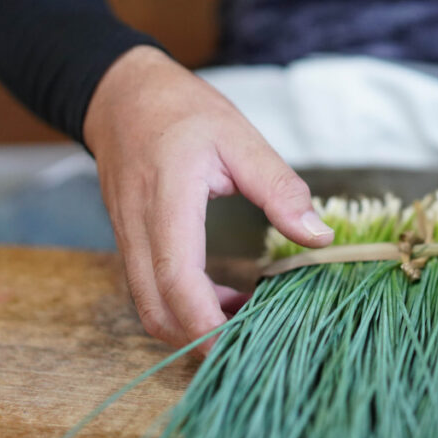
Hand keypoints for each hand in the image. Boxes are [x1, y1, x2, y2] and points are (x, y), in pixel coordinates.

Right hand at [83, 46, 333, 353]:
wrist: (119, 94)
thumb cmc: (181, 110)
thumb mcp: (239, 137)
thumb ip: (279, 188)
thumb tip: (318, 235)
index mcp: (166, 202)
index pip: (176, 279)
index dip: (207, 321)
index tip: (246, 343)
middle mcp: (138, 230)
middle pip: (156, 309)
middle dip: (201, 339)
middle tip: (257, 342)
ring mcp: (128, 240)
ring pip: (150, 307)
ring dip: (193, 325)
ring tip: (248, 317)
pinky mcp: (132, 244)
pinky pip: (151, 291)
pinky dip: (186, 307)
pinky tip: (227, 296)